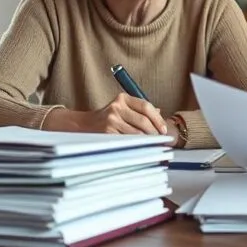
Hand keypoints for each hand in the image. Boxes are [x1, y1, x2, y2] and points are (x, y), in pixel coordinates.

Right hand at [44, 93, 167, 134]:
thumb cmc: (107, 118)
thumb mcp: (122, 108)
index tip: (163, 130)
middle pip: (143, 121)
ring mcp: (111, 120)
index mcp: (122, 98)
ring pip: (136, 133)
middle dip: (154, 132)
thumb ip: (140, 110)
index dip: (158, 120)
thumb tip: (161, 115)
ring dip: (147, 141)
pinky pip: (127, 141)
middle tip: (160, 140)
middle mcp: (116, 107)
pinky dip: (136, 146)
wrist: (83, 125)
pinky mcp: (107, 133)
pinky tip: (140, 148)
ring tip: (152, 145)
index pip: (146, 107)